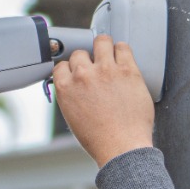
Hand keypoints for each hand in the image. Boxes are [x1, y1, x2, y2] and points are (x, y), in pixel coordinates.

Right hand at [52, 35, 154, 167]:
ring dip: (104, 48)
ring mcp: (106, 70)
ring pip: (101, 41)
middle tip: (96, 70)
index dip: (71, 69)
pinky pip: (123, 47)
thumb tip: (76, 84)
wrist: (122, 147)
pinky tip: (123, 59)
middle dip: (87, 61)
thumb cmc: (99, 139)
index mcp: (66, 88)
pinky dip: (122, 50)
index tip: (78, 74)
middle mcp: (83, 75)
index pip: (62, 65)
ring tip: (110, 57)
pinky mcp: (127, 70)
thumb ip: (72, 96)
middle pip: (80, 53)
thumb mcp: (72, 117)